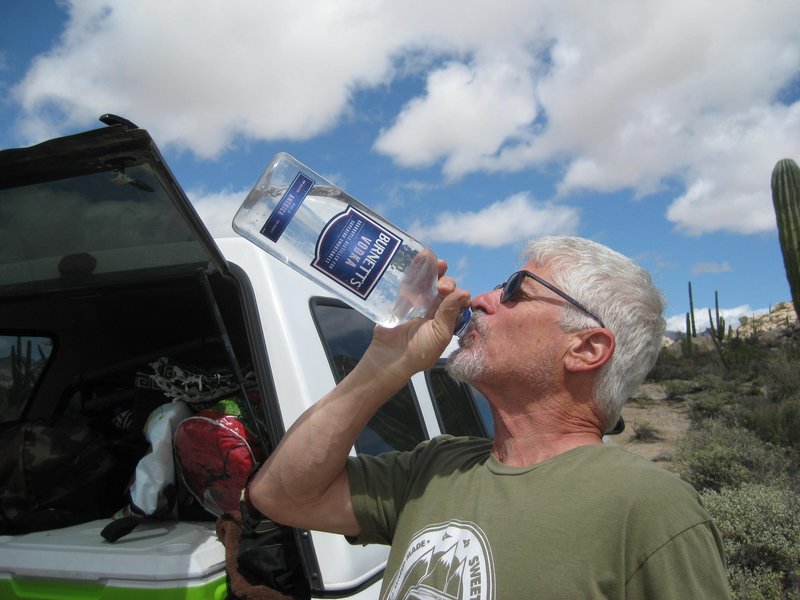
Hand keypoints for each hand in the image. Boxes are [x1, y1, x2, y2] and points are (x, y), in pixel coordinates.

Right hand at [363, 260, 470, 382]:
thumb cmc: (419, 351)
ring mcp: (417, 302)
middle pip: (444, 287)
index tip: (452, 295)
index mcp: (447, 317)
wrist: (390, 357)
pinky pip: (410, 281)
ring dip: (434, 270)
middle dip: (446, 282)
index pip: (457, 299)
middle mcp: (434, 308)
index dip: (457, 293)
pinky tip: (419, 258)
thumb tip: (464, 292)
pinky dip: (415, 268)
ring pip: (429, 281)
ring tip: (436, 263)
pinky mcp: (401, 298)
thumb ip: (450, 313)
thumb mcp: (440, 334)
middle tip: (442, 286)